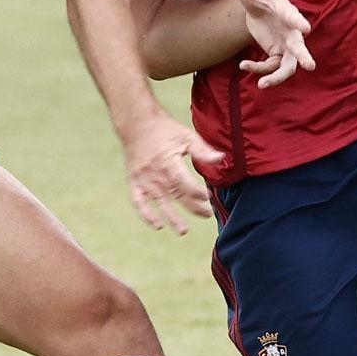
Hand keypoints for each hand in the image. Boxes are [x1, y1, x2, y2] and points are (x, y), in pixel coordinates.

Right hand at [120, 113, 223, 234]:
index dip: (196, 192)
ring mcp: (143, 179)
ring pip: (158, 202)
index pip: (183, 182)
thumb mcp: (186, 135)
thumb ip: (203, 150)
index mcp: (167, 160)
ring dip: (171, 218)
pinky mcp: (134, 182)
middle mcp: (154, 172)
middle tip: (207, 215)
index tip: (208, 197)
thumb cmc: (165, 130)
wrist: (137, 124)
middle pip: (175, 194)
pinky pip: (138, 202)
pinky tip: (158, 225)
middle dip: (192, 207)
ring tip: (183, 231)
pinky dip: (146, 215)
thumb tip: (222, 159)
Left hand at [235, 0, 315, 88]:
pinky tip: (242, 65)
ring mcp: (285, 45)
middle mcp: (291, 31)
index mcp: (286, 11)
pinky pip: (271, 66)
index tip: (305, 27)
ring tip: (262, 85)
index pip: (293, 16)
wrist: (258, 7)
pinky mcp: (276, 54)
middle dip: (304, 56)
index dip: (298, 21)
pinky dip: (258, 69)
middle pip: (299, 47)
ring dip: (277, 77)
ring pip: (287, 66)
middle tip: (310, 66)